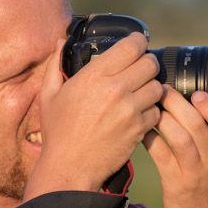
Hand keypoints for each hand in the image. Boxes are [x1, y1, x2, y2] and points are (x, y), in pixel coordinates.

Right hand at [32, 33, 162, 192]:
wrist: (69, 167)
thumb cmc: (58, 132)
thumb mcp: (49, 95)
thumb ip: (56, 64)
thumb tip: (61, 40)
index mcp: (94, 75)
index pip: (131, 46)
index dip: (138, 42)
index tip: (137, 45)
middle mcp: (115, 88)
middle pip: (150, 63)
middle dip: (148, 64)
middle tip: (141, 71)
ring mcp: (129, 109)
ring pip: (158, 87)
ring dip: (152, 88)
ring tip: (141, 93)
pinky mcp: (138, 128)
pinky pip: (157, 111)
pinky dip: (152, 112)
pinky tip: (139, 114)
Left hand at [142, 86, 207, 207]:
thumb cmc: (207, 188)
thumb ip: (206, 135)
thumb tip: (185, 103)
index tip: (197, 93)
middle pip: (198, 125)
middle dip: (177, 103)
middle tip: (160, 89)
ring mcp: (195, 173)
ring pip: (181, 139)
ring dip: (162, 119)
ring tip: (149, 106)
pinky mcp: (177, 184)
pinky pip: (161, 156)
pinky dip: (150, 139)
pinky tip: (140, 130)